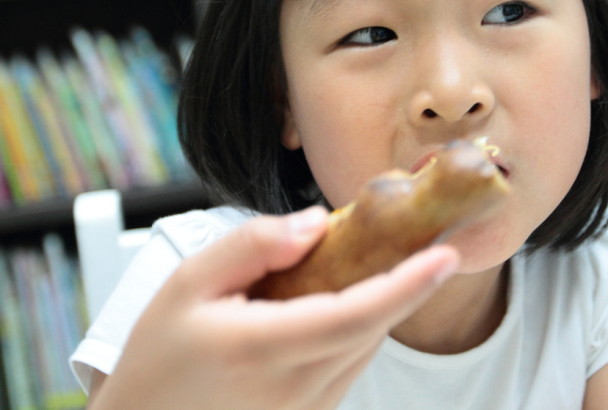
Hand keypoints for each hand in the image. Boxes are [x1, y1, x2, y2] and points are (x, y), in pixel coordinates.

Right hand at [90, 206, 458, 409]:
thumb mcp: (188, 284)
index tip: (445, 256)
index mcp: (262, 349)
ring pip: (366, 346)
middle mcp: (294, 388)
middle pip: (372, 328)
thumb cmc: (158, 358)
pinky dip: (356, 329)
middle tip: (412, 237)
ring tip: (353, 269)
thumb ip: (254, 245)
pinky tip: (327, 306)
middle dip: (402, 282)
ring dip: (376, 304)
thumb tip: (317, 223)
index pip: (354, 316)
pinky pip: (350, 366)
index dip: (406, 286)